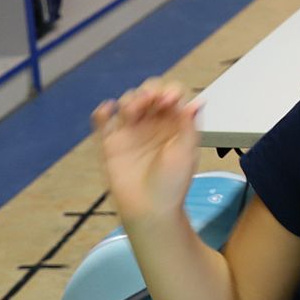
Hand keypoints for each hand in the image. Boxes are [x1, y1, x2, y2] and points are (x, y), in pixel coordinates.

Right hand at [92, 79, 199, 228]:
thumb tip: (197, 101)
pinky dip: (102, 112)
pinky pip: (102, 120)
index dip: (170, 91)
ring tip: (133, 111)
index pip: (172, 95)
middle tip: (151, 100)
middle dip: (149, 90)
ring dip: (130, 100)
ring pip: (127, 102)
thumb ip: (188, 125)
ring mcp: (131, 131)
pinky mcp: (110, 142)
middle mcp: (152, 123)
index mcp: (174, 123)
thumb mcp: (186, 152)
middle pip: (148, 92)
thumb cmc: (173, 183)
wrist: (150, 208)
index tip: (170, 100)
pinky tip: (108, 110)